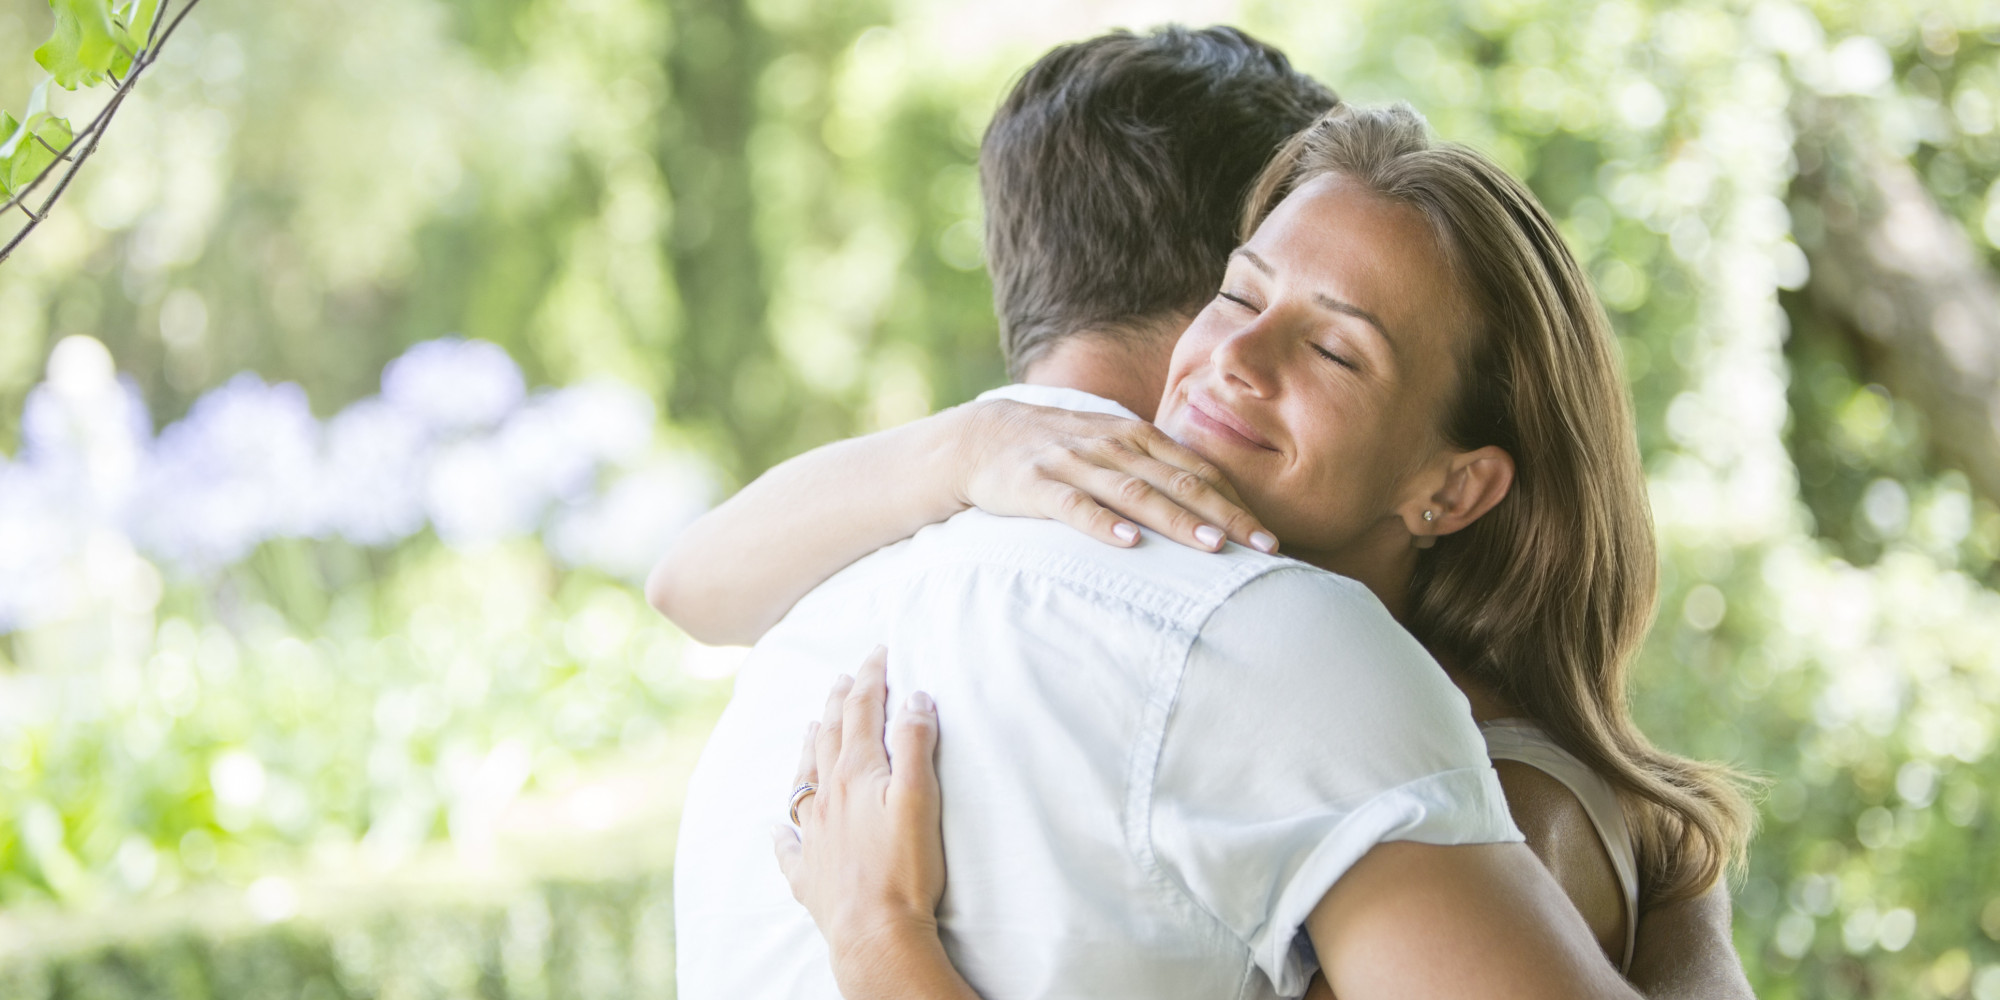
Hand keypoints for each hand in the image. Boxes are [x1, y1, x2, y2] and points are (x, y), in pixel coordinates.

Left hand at [774, 647, 946, 979]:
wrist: (875, 933)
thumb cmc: (904, 867)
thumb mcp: (919, 796)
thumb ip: (916, 744)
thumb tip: (916, 698)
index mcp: (856, 774)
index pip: (861, 712)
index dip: (871, 678)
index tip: (878, 652)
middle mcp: (827, 798)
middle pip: (830, 738)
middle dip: (839, 703)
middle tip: (844, 678)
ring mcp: (814, 836)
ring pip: (805, 780)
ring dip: (810, 748)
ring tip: (811, 725)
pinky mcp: (811, 874)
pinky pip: (790, 846)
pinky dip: (783, 832)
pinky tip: (777, 830)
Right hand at [949, 399, 1277, 553]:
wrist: (983, 438)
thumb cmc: (1061, 450)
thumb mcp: (1112, 448)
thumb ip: (1155, 470)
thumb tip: (1211, 508)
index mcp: (1137, 437)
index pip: (1198, 471)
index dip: (1237, 503)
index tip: (1270, 539)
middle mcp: (1112, 446)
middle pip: (1178, 482)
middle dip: (1225, 516)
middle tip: (1263, 548)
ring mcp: (1074, 464)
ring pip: (1135, 493)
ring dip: (1177, 519)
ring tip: (1213, 546)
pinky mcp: (1036, 485)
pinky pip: (1073, 506)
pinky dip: (1102, 523)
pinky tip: (1127, 542)